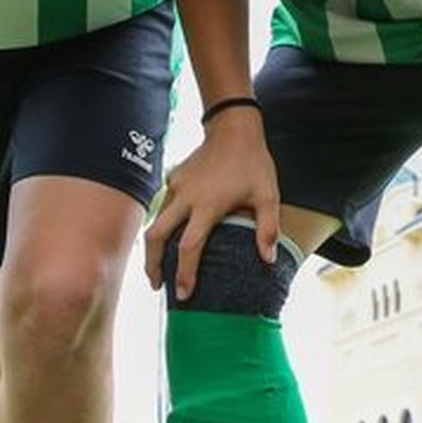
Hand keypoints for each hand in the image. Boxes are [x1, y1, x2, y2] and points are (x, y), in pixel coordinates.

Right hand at [143, 107, 279, 299]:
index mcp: (208, 205)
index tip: (183, 294)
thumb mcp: (267, 194)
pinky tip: (170, 234)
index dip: (184, 273)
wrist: (234, 128)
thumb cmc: (253, 163)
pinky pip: (162, 205)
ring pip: (154, 221)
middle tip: (157, 285)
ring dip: (153, 247)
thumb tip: (269, 261)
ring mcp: (176, 187)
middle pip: (156, 237)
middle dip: (152, 265)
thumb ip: (267, 229)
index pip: (189, 247)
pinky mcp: (173, 178)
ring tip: (158, 267)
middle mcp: (186, 198)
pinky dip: (161, 224)